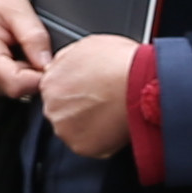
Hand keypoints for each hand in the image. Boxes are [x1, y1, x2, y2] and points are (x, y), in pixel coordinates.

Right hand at [0, 0, 55, 101]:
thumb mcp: (18, 7)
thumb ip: (34, 37)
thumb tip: (48, 65)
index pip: (16, 84)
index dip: (39, 77)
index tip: (48, 60)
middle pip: (17, 88)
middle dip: (33, 71)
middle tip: (31, 45)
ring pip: (14, 90)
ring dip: (24, 72)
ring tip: (17, 47)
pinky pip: (6, 87)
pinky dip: (16, 74)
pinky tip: (10, 54)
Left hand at [39, 34, 138, 160]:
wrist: (141, 84)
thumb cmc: (121, 63)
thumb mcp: (86, 45)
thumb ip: (67, 59)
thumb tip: (64, 65)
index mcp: (50, 82)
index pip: (55, 90)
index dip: (74, 90)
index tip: (88, 91)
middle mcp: (52, 108)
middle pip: (62, 111)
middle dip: (80, 108)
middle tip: (103, 101)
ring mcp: (66, 129)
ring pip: (75, 129)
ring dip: (90, 124)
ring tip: (111, 112)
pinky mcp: (83, 146)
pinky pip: (91, 145)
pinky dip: (103, 139)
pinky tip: (115, 124)